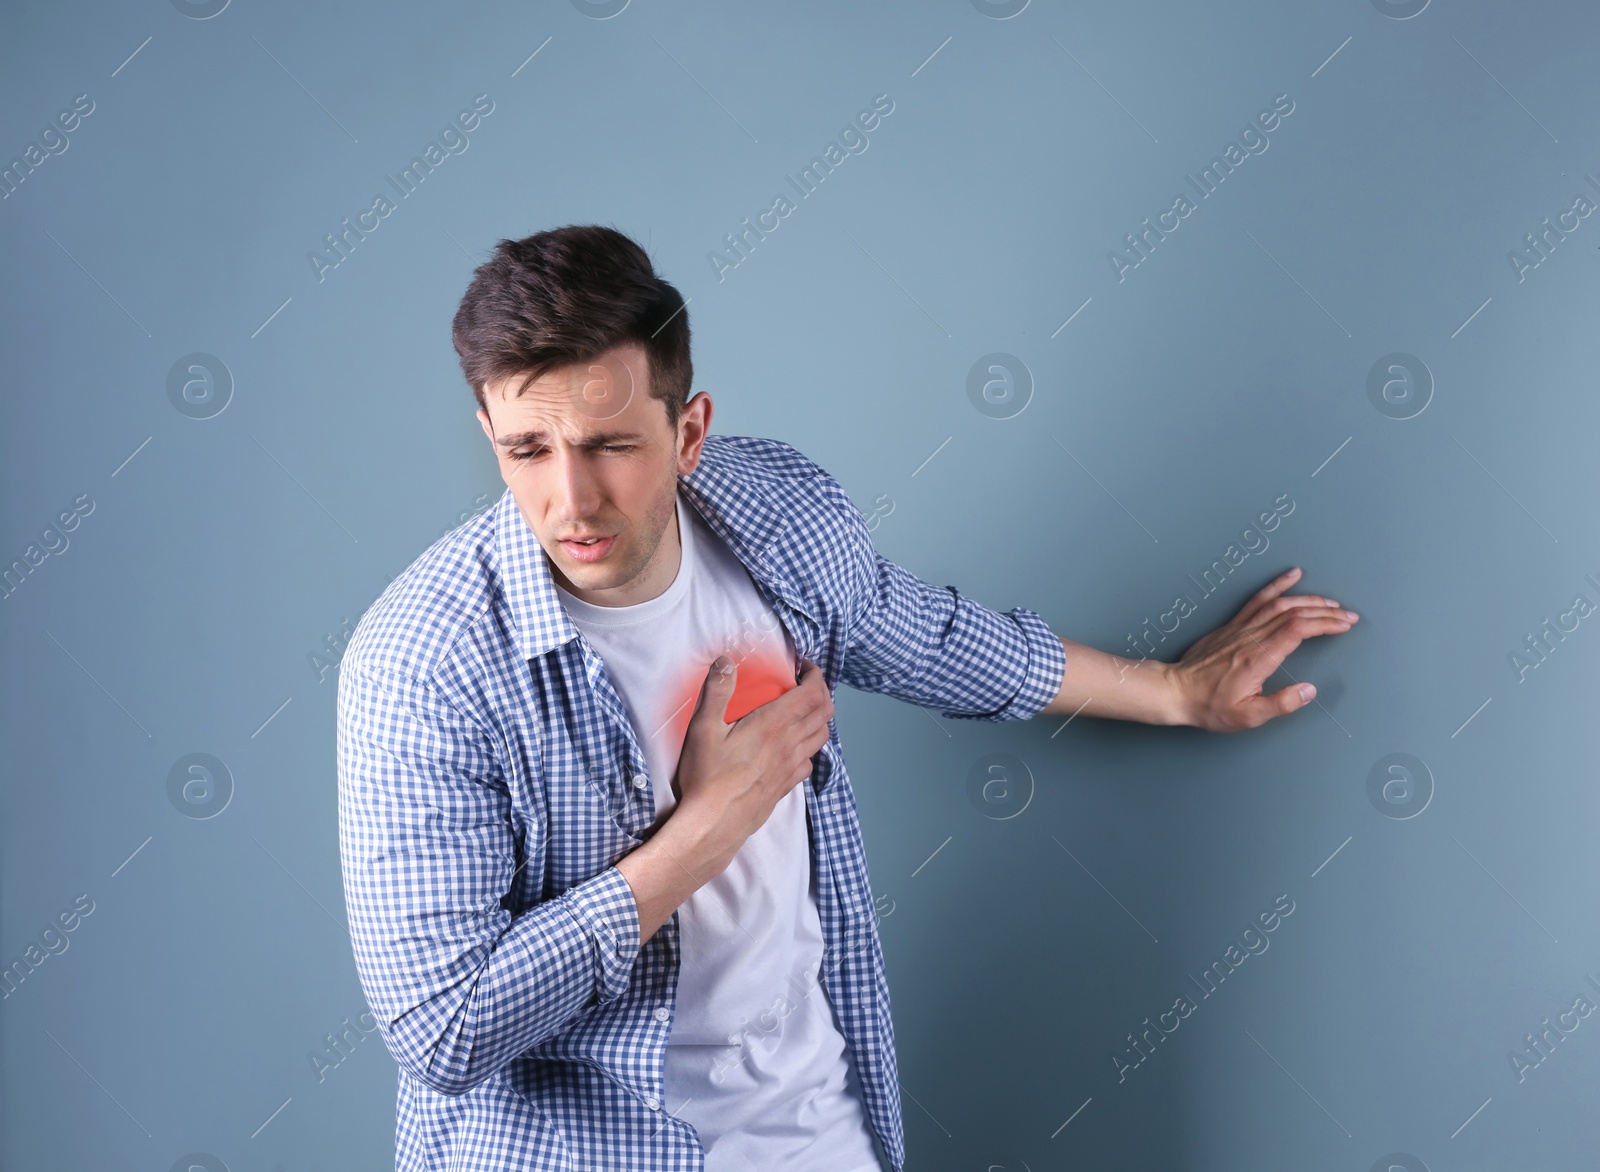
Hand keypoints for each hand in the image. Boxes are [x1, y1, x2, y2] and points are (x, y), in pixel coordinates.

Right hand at [670, 655, 833, 858]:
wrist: (714, 824)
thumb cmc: (708, 777)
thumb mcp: (703, 729)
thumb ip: (717, 692)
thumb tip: (726, 662)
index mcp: (773, 725)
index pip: (812, 694)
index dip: (815, 676)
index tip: (804, 667)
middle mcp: (790, 744)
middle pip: (823, 713)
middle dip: (820, 693)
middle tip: (805, 684)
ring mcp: (791, 767)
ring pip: (821, 737)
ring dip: (819, 719)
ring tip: (803, 712)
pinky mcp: (786, 785)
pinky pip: (810, 761)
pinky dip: (809, 747)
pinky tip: (793, 747)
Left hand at [1170, 567, 1357, 731]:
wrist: (1175, 692)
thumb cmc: (1209, 706)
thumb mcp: (1247, 716)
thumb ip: (1281, 703)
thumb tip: (1309, 690)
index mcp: (1258, 659)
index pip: (1298, 631)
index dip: (1325, 625)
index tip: (1344, 625)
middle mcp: (1251, 638)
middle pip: (1294, 614)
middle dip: (1325, 613)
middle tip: (1348, 615)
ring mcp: (1240, 629)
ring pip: (1279, 604)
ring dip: (1308, 600)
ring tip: (1331, 602)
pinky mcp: (1232, 626)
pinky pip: (1258, 600)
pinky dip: (1277, 586)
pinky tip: (1292, 576)